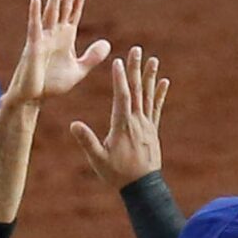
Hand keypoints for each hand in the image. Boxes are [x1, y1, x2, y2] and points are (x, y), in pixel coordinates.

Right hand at [2, 0, 112, 107]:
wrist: (33, 98)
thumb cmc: (51, 84)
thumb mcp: (78, 70)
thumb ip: (92, 57)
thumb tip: (107, 43)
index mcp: (66, 37)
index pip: (75, 9)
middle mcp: (54, 33)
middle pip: (62, 5)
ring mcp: (43, 38)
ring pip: (50, 12)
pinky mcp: (33, 47)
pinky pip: (35, 27)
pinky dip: (35, 13)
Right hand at [71, 45, 166, 187]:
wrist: (142, 187)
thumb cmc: (117, 174)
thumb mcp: (98, 159)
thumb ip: (87, 141)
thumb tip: (73, 124)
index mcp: (122, 126)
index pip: (121, 97)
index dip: (120, 79)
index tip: (117, 62)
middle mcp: (137, 121)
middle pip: (136, 90)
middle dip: (135, 69)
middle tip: (137, 50)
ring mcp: (147, 125)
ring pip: (148, 96)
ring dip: (150, 76)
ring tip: (153, 59)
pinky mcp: (152, 130)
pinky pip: (157, 108)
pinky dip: (160, 94)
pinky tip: (164, 81)